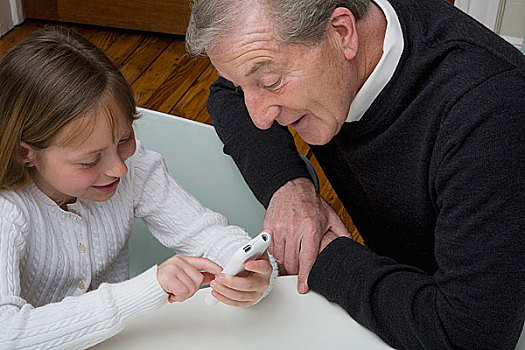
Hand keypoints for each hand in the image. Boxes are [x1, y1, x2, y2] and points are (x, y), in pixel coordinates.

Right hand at [157, 255, 221, 302]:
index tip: (222, 273)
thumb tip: (212, 276)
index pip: (203, 261)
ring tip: (174, 291)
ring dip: (184, 294)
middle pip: (199, 279)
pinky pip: (183, 291)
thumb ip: (195, 275)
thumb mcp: (180, 276)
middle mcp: (178, 261)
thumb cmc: (162, 284)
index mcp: (182, 259)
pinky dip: (178, 297)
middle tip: (180, 291)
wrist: (143, 290)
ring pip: (192, 286)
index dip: (214, 268)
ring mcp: (173, 268)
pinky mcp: (168, 276)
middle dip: (192, 289)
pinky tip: (170, 294)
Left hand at [209, 255, 272, 306]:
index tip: (246, 263)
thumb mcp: (254, 253)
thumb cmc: (254, 261)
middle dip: (232, 281)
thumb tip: (244, 249)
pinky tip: (216, 292)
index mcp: (265, 269)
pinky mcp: (249, 301)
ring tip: (215, 283)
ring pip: (240, 296)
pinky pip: (236, 303)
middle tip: (220, 276)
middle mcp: (263, 283)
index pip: (262, 267)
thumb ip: (249, 251)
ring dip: (225, 290)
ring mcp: (256, 294)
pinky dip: (224, 298)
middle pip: (248, 285)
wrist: (256, 273)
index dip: (255, 266)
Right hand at [264, 177, 349, 293]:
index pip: (307, 259)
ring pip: (279, 258)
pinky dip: (275, 257)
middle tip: (299, 274)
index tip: (303, 287)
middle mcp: (294, 230)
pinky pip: (270, 250)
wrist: (291, 186)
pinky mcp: (269, 228)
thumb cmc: (310, 202)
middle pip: (292, 262)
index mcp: (311, 229)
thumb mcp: (331, 217)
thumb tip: (351, 247)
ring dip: (284, 266)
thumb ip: (342, 234)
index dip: (305, 276)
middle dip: (295, 272)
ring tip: (290, 267)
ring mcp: (280, 229)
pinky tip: (281, 257)